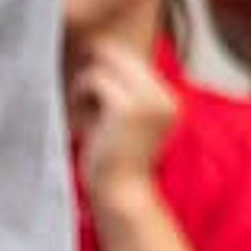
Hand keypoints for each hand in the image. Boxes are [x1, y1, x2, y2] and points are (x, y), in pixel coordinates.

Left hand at [70, 41, 178, 207]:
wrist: (122, 194)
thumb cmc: (118, 163)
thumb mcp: (130, 125)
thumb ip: (127, 95)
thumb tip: (100, 56)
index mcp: (170, 101)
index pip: (138, 62)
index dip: (110, 64)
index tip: (91, 79)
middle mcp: (165, 96)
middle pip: (124, 56)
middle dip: (98, 67)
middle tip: (82, 93)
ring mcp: (148, 100)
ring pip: (107, 64)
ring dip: (87, 83)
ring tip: (82, 109)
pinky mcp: (125, 106)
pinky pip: (95, 79)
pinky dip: (81, 93)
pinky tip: (80, 117)